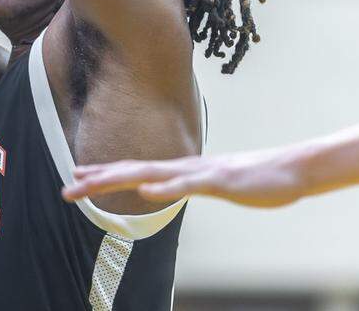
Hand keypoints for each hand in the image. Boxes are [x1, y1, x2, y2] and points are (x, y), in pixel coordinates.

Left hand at [62, 149, 305, 207]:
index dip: (105, 173)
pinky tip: (144, 191)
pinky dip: (164, 187)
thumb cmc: (256, 179)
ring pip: (151, 174)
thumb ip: (193, 184)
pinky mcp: (219, 181)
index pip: (135, 170)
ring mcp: (200, 172)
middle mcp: (184, 167)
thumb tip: (174, 188)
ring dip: (117, 179)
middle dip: (98, 179)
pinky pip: (188, 185)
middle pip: (132, 170)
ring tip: (89, 183)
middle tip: (66, 188)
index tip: (76, 177)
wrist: (292, 169)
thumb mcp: (216, 184)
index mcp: (182, 170)